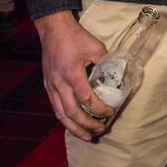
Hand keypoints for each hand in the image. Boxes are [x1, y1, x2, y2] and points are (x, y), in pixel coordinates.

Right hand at [36, 10, 112, 140]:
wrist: (53, 30)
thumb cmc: (76, 37)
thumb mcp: (96, 47)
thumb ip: (106, 63)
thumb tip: (118, 77)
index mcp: (72, 72)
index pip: (86, 98)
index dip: (99, 108)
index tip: (111, 111)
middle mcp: (59, 82)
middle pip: (72, 112)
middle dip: (88, 124)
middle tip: (101, 129)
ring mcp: (51, 86)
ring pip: (61, 114)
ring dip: (75, 128)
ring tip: (87, 137)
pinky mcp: (48, 86)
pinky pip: (56, 108)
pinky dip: (65, 119)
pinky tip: (74, 126)